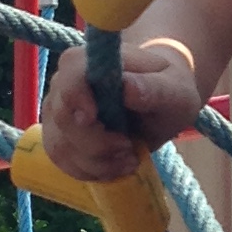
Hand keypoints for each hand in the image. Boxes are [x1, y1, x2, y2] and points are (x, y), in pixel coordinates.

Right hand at [39, 31, 200, 180]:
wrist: (158, 100)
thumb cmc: (166, 89)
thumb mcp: (175, 90)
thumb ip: (155, 88)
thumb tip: (127, 88)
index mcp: (89, 61)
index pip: (69, 75)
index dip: (76, 97)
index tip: (94, 118)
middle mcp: (64, 84)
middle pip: (63, 118)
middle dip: (97, 143)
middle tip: (129, 147)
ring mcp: (56, 113)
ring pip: (61, 147)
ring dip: (97, 162)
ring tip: (129, 159)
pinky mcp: (58, 138)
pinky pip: (63, 162)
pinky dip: (92, 171)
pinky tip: (116, 166)